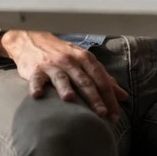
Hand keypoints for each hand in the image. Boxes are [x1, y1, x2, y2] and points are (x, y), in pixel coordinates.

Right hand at [0, 30, 128, 120]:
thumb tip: (123, 96)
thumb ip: (103, 78)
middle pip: (84, 80)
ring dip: (65, 88)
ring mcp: (52, 65)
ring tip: (70, 99)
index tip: (115, 114)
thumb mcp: (85, 62)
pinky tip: (37, 95)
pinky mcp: (35, 69)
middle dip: (94, 97)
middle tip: (101, 113)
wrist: (33, 41)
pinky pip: (36, 78)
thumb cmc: (63, 54)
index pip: (101, 79)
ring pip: (61, 77)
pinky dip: (36, 86)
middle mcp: (71, 61)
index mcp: (86, 59)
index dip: (109, 97)